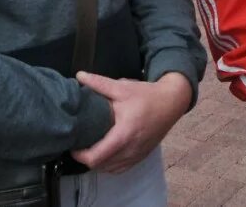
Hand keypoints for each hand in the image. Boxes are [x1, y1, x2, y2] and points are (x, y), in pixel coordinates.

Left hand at [70, 71, 190, 173]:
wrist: (172, 102)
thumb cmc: (147, 95)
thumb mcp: (122, 88)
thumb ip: (99, 83)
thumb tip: (79, 75)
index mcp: (124, 134)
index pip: (96, 157)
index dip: (80, 155)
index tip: (73, 145)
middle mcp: (131, 149)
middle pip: (101, 166)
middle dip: (86, 159)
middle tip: (79, 145)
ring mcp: (137, 155)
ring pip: (110, 169)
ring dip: (98, 163)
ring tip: (90, 149)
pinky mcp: (142, 156)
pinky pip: (120, 168)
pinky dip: (110, 165)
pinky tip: (106, 154)